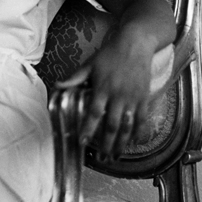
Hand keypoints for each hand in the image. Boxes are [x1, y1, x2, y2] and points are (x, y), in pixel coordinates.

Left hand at [56, 35, 154, 158]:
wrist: (134, 44)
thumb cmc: (110, 54)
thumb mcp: (90, 64)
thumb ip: (75, 78)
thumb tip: (58, 85)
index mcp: (102, 88)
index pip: (94, 113)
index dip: (88, 128)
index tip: (82, 141)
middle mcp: (118, 95)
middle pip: (111, 125)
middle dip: (106, 143)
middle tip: (101, 157)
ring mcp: (132, 98)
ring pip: (127, 126)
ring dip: (121, 143)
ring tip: (115, 156)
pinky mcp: (144, 98)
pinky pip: (142, 120)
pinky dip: (138, 134)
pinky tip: (134, 143)